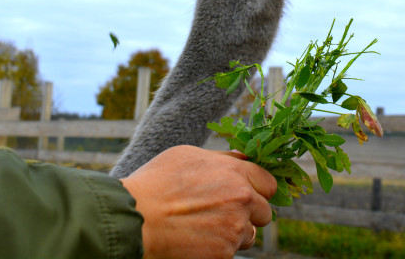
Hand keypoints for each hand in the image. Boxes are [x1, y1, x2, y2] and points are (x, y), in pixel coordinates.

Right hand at [120, 145, 276, 258]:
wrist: (135, 219)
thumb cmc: (156, 183)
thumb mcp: (189, 155)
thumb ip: (222, 159)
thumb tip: (242, 159)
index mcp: (235, 172)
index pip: (269, 183)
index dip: (258, 189)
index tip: (248, 193)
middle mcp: (241, 199)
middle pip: (265, 212)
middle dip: (250, 213)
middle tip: (225, 213)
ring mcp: (234, 228)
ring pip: (250, 234)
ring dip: (236, 233)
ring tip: (207, 227)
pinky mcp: (224, 254)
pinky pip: (231, 252)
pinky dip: (219, 249)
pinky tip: (197, 240)